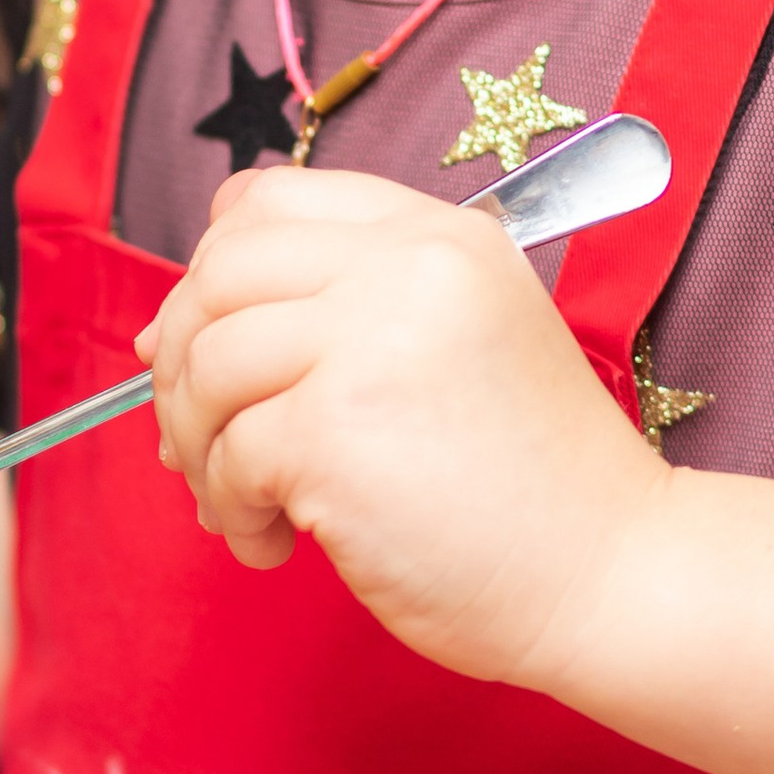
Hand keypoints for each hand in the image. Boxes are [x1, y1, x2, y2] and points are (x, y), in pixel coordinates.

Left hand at [137, 167, 663, 689]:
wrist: (614, 576)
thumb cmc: (529, 487)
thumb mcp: (455, 346)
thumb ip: (336, 313)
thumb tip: (159, 330)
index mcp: (439, 237)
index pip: (270, 198)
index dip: (213, 268)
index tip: (209, 342)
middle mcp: (407, 267)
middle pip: (219, 271)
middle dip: (180, 360)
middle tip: (203, 439)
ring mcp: (370, 341)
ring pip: (205, 362)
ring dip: (197, 446)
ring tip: (242, 505)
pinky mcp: (337, 430)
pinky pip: (228, 453)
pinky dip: (230, 508)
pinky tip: (277, 544)